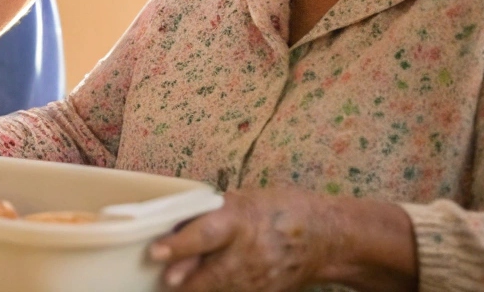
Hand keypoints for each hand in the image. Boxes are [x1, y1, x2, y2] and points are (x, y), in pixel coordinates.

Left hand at [148, 189, 415, 291]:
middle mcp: (249, 253)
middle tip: (166, 278)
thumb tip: (176, 228)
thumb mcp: (245, 200)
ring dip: (197, 286)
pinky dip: (219, 288)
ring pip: (215, 290)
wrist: (327, 238)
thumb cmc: (282, 210)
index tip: (157, 252)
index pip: (205, 234)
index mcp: (241, 220)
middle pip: (206, 276)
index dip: (179, 245)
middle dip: (183, 280)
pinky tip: (218, 279)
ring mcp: (258, 280)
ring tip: (184, 279)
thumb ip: (212, 215)